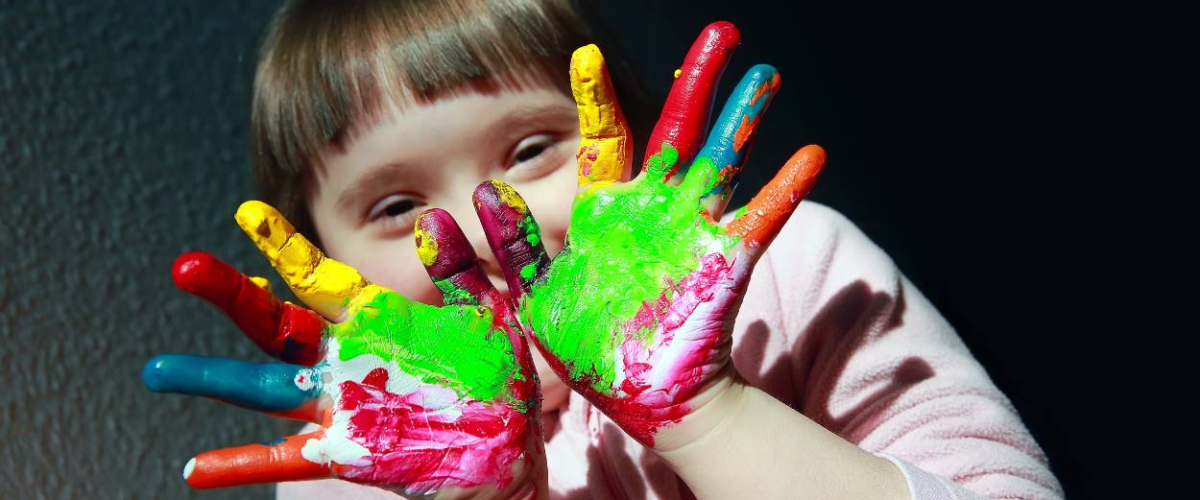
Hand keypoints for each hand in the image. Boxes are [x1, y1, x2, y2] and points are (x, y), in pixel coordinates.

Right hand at [142, 202, 543, 498]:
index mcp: (375, 320)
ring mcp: (341, 404)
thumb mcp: (486, 314)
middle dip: (232, 296)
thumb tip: (432, 221)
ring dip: (213, 377)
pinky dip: (244, 463)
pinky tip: (197, 469)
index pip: (317, 277)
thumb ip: (460, 270)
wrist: (510, 446)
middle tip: (184, 267)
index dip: (282, 247)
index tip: (246, 213)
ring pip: (265, 387)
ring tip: (158, 370)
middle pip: (276, 324)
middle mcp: (345, 358)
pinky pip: (288, 459)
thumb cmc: (497, 377)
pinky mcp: (348, 451)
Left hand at [470, 22, 824, 447]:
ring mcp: (694, 231)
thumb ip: (512, 249)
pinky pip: (760, 220)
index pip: (603, 140)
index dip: (598, 97)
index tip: (587, 54)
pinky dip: (784, 190)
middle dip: (698, 81)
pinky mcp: (726, 263)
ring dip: (744, 118)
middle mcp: (654, 209)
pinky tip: (810, 155)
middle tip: (720, 32)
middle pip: (677, 130)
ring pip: (723, 160)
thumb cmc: (587, 350)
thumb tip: (485, 192)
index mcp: (605, 211)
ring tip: (766, 74)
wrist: (642, 397)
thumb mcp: (534, 299)